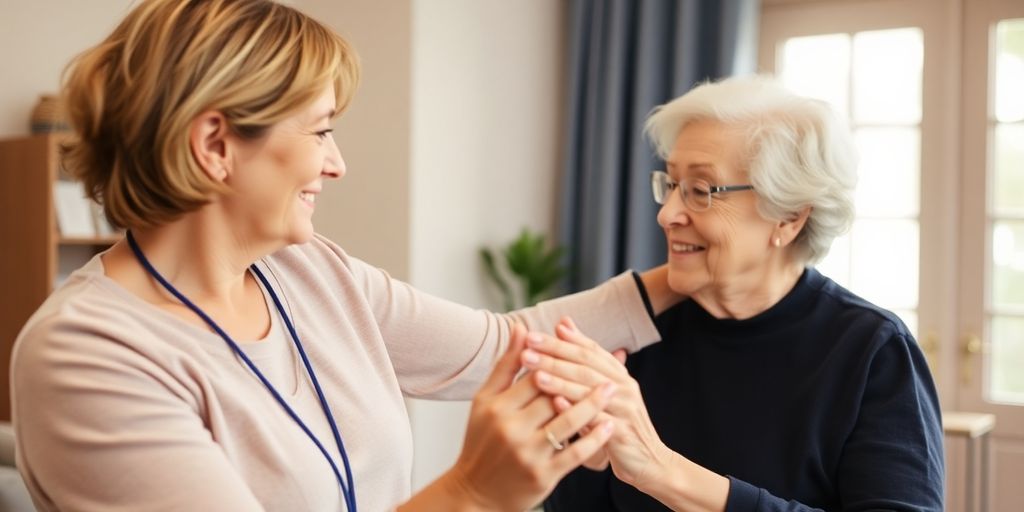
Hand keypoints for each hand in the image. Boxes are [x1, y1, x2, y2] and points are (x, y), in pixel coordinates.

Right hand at [445, 323, 617, 510]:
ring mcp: (528, 453)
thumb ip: (505, 365)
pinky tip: (609, 425)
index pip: (533, 376)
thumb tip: (521, 329)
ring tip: (612, 388)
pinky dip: (594, 438)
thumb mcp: (485, 401)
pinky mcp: (543, 475)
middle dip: (578, 380)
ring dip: (593, 404)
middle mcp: (511, 428)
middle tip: (606, 368)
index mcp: (496, 407)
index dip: (556, 361)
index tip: (577, 349)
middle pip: (552, 396)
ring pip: (567, 421)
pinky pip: (575, 453)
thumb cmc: (482, 442)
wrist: (475, 492)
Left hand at [521, 318, 671, 490]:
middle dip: (554, 356)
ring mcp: (625, 409)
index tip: (530, 335)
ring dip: (560, 380)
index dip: (560, 341)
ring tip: (534, 374)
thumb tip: (563, 323)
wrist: (650, 460)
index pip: (587, 350)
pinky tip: (555, 403)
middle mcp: (623, 387)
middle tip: (526, 349)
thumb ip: (585, 358)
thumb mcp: (604, 388)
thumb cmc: (619, 422)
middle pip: (586, 366)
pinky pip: (596, 420)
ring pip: (589, 390)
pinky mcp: (623, 433)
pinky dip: (575, 409)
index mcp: (618, 374)